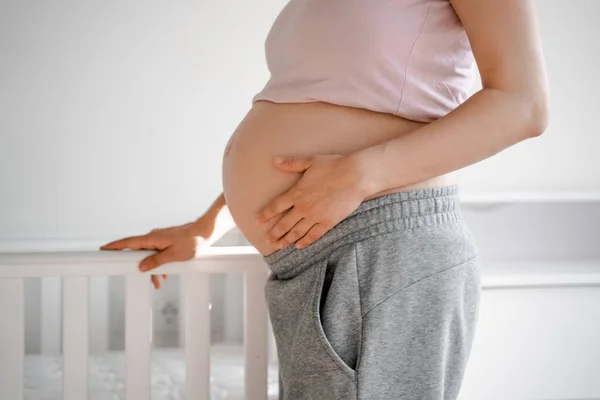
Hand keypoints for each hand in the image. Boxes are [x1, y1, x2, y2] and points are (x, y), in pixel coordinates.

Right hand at [100, 217, 215, 288]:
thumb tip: (141, 267)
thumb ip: (156, 261)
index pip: (128, 243)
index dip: (115, 246)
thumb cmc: (192, 242)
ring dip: (152, 269)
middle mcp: (154, 237)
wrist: (206, 232)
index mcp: (152, 239)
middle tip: (136, 277)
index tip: (102, 249)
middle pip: (139, 253)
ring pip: (150, 255)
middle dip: (138, 267)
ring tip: (159, 283)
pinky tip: (166, 274)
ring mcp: (161, 239)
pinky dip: (159, 264)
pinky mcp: (168, 241)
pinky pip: (158, 253)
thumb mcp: (173, 255)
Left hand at [257, 154, 370, 248]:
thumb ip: (292, 164)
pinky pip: (313, 235)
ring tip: (279, 246)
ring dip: (286, 240)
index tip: (257, 221)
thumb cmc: (334, 165)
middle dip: (274, 233)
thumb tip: (275, 161)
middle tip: (267, 240)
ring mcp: (315, 216)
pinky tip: (299, 246)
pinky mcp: (328, 222)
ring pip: (297, 232)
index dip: (265, 214)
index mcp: (297, 192)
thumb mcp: (310, 161)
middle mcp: (303, 207)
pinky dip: (305, 242)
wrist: (356, 176)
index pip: (276, 206)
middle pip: (284, 224)